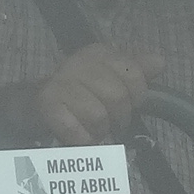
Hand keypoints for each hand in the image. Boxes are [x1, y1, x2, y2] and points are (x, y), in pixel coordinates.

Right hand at [29, 46, 162, 145]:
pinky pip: (75, 130)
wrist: (34, 103)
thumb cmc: (79, 92)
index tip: (129, 104)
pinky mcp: (47, 104)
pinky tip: (79, 138)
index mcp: (99, 54)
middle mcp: (79, 62)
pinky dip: (81, 140)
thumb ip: (136, 70)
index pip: (134, 75)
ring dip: (98, 132)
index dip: (137, 97)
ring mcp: (61, 83)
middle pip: (117, 97)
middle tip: (110, 123)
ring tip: (93, 130)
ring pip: (98, 116)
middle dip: (118, 117)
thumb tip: (160, 62)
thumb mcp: (110, 77)